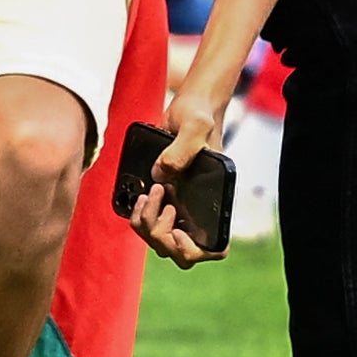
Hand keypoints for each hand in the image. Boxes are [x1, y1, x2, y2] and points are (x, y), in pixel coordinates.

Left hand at [125, 79, 229, 268]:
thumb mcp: (195, 125)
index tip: (177, 231)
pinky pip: (148, 225)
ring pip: (161, 241)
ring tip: (151, 194)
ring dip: (148, 225)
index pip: (214, 248)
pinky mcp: (163, 198)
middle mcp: (199, 209)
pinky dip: (140, 217)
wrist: (189, 104)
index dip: (194, 251)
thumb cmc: (199, 113)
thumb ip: (182, 148)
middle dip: (162, 234)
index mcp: (216, 201)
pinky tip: (142, 196)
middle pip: (180, 252)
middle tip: (161, 201)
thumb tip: (160, 176)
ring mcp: (181, 205)